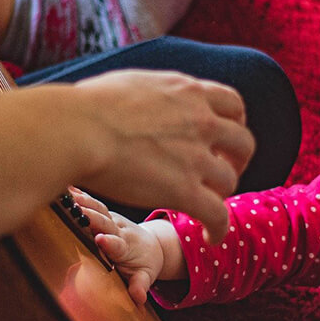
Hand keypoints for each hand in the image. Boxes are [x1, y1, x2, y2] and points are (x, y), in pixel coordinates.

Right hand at [71, 189, 167, 305]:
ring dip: (84, 202)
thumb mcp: (145, 276)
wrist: (152, 245)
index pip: (118, 245)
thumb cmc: (145, 264)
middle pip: (105, 222)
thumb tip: (139, 298)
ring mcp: (111, 219)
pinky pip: (93, 203)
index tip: (101, 240)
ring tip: (67, 195)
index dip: (110, 242)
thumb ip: (140, 285)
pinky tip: (66, 187)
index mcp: (126, 247)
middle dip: (92, 217)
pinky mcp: (105, 213)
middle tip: (77, 210)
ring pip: (98, 209)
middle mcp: (118, 230)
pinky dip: (80, 195)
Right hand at [72, 70, 254, 241]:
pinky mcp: (185, 190)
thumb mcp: (130, 83)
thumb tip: (141, 99)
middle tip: (222, 172)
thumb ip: (151, 93)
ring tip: (206, 207)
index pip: (232, 104)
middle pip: (243, 143)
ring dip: (221, 195)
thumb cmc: (86, 108)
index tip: (221, 139)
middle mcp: (200, 121)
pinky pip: (217, 215)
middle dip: (236, 160)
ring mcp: (196, 156)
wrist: (76, 130)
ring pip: (229, 181)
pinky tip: (210, 237)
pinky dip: (219, 228)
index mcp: (187, 91)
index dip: (233, 124)